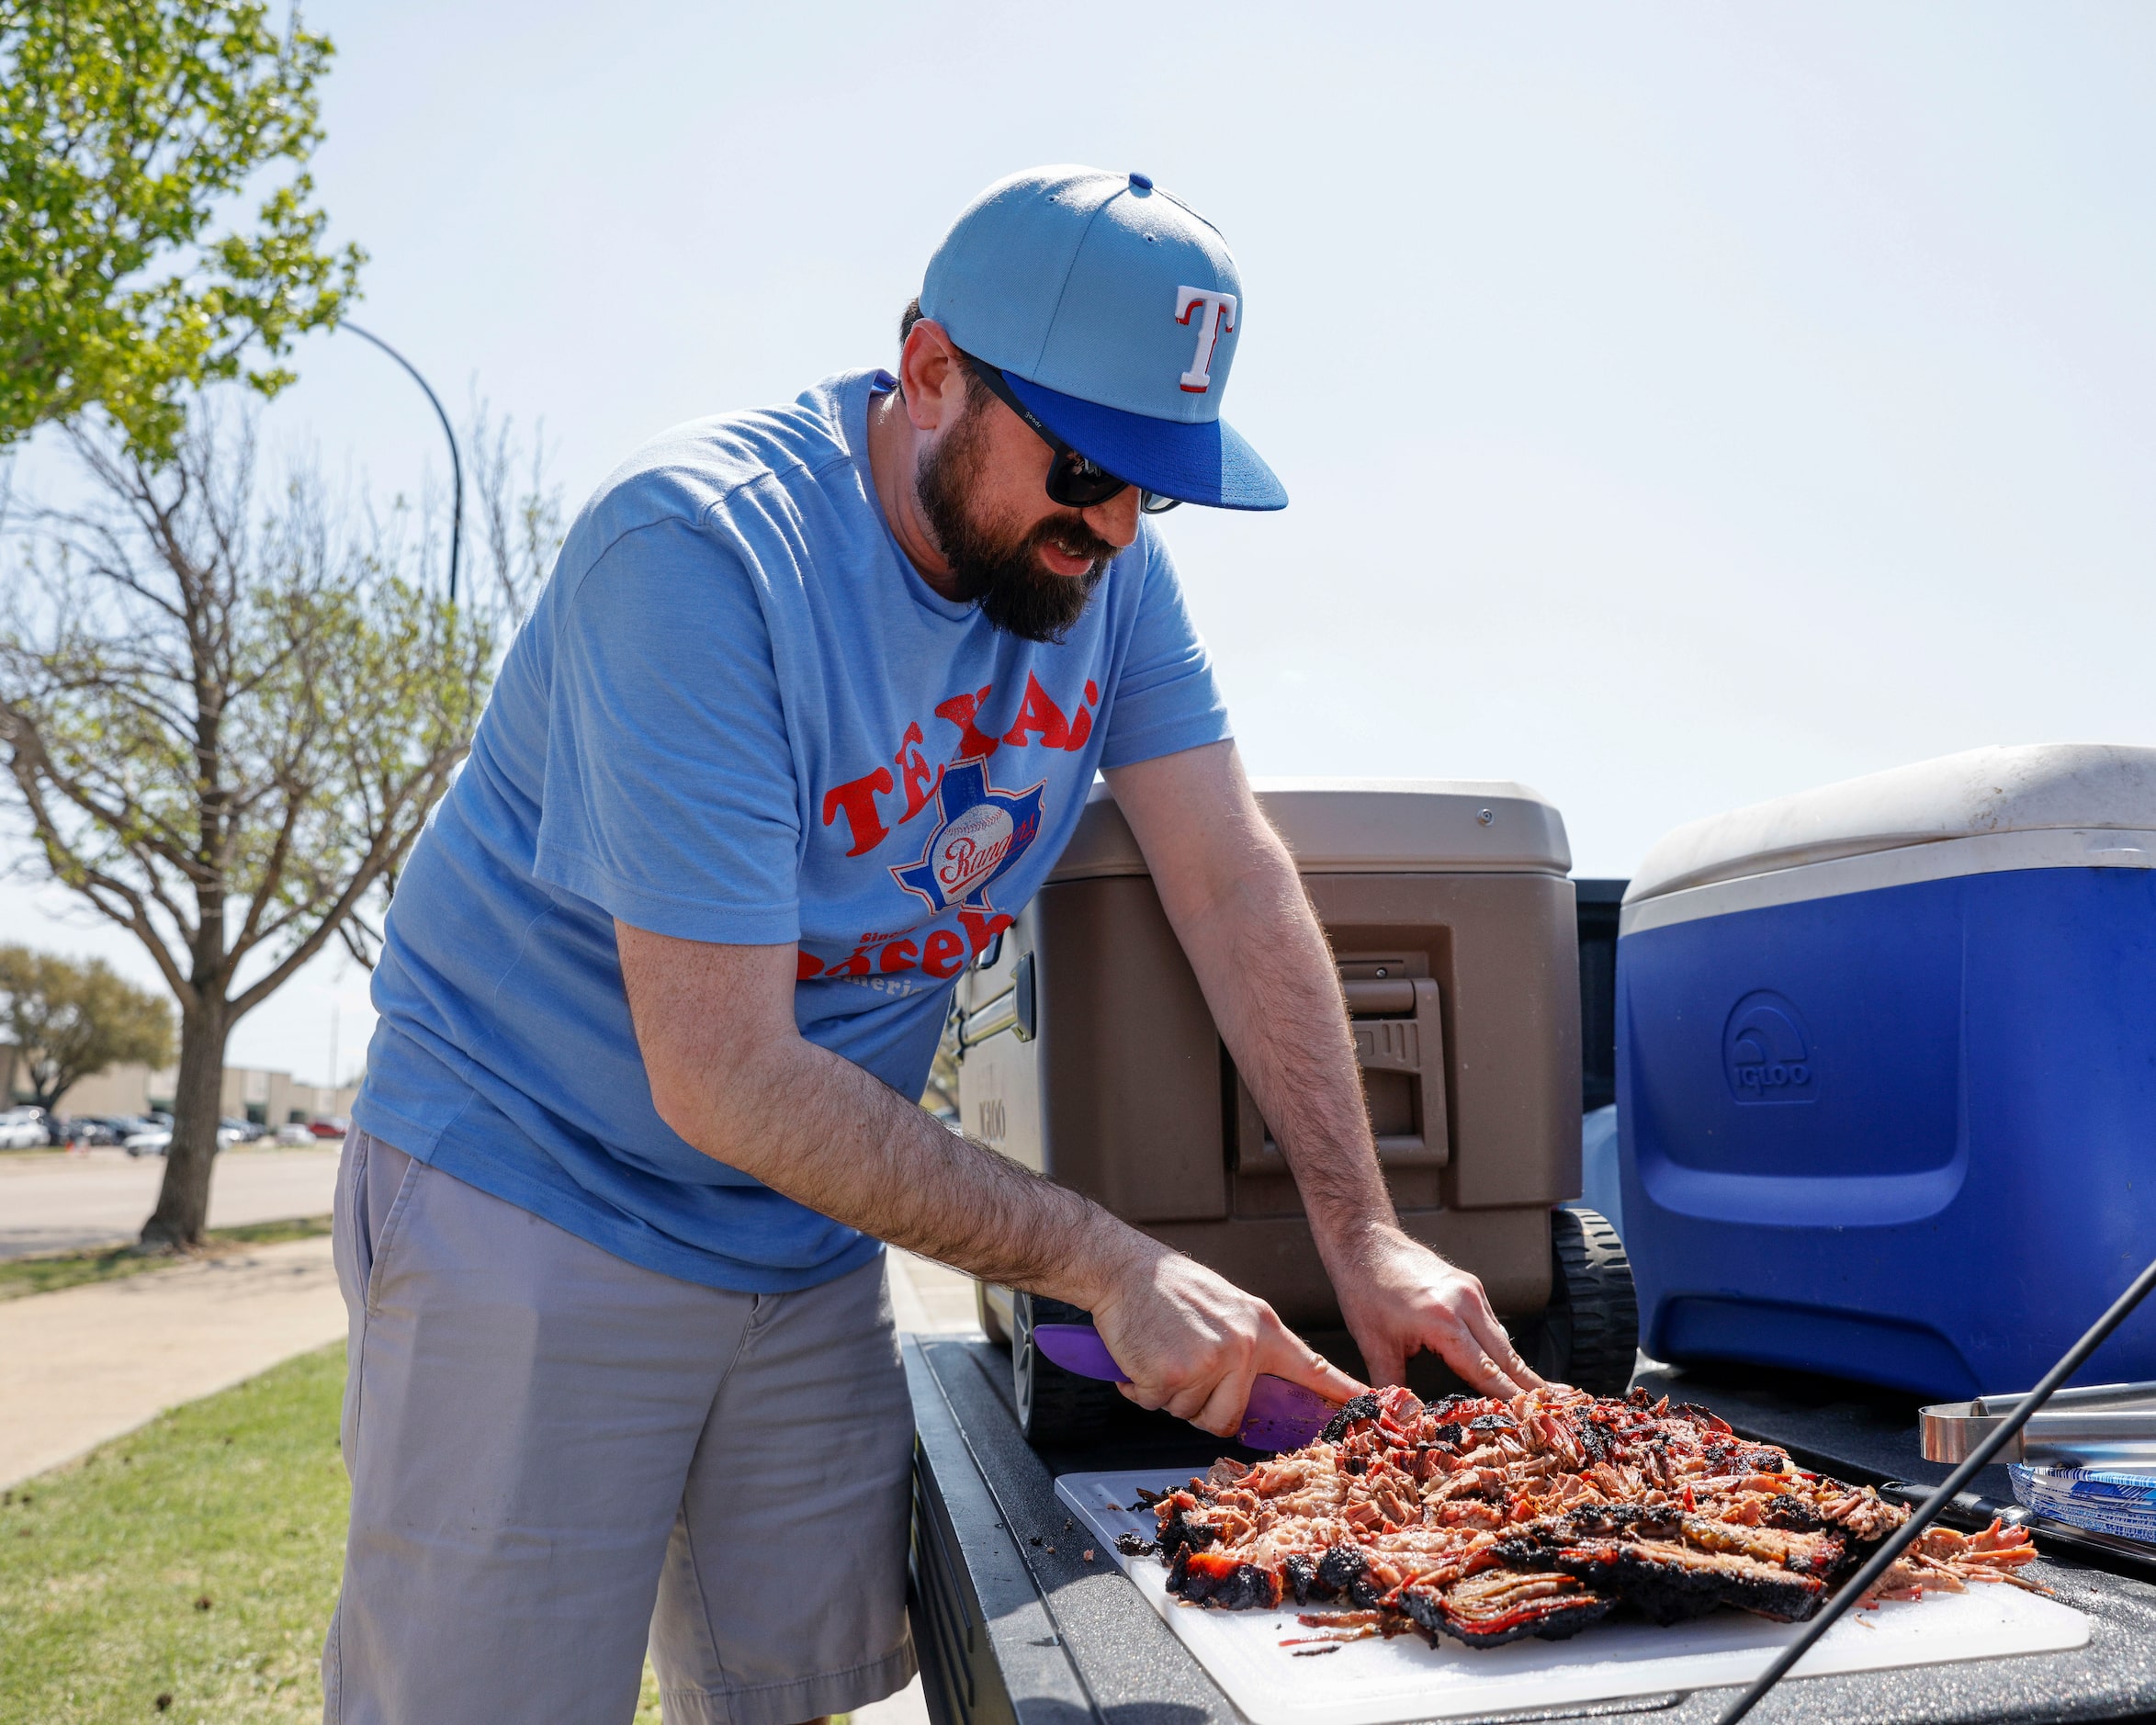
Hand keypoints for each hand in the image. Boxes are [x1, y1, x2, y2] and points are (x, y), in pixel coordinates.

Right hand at [1084, 1244, 1365, 1438]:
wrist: (1122, 1267)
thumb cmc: (1166, 1289)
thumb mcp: (1225, 1308)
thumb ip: (1246, 1346)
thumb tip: (1252, 1394)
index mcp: (1261, 1327)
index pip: (1313, 1368)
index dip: (1341, 1395)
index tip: (1370, 1408)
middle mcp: (1244, 1345)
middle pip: (1231, 1417)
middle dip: (1200, 1406)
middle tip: (1180, 1370)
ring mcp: (1211, 1360)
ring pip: (1191, 1414)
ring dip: (1168, 1395)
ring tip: (1159, 1353)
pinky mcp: (1174, 1373)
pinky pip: (1157, 1406)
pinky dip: (1140, 1389)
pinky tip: (1140, 1355)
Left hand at [1331, 1226, 1543, 1398]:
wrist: (1366, 1241)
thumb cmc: (1365, 1290)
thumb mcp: (1373, 1344)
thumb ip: (1391, 1385)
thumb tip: (1398, 1420)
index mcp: (1443, 1321)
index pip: (1485, 1371)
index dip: (1510, 1399)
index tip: (1532, 1419)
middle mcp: (1466, 1304)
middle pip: (1508, 1356)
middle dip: (1532, 1387)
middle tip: (1561, 1411)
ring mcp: (1472, 1292)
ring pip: (1504, 1340)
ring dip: (1522, 1369)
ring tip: (1545, 1396)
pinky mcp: (1471, 1285)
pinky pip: (1494, 1325)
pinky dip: (1505, 1349)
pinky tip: (1514, 1368)